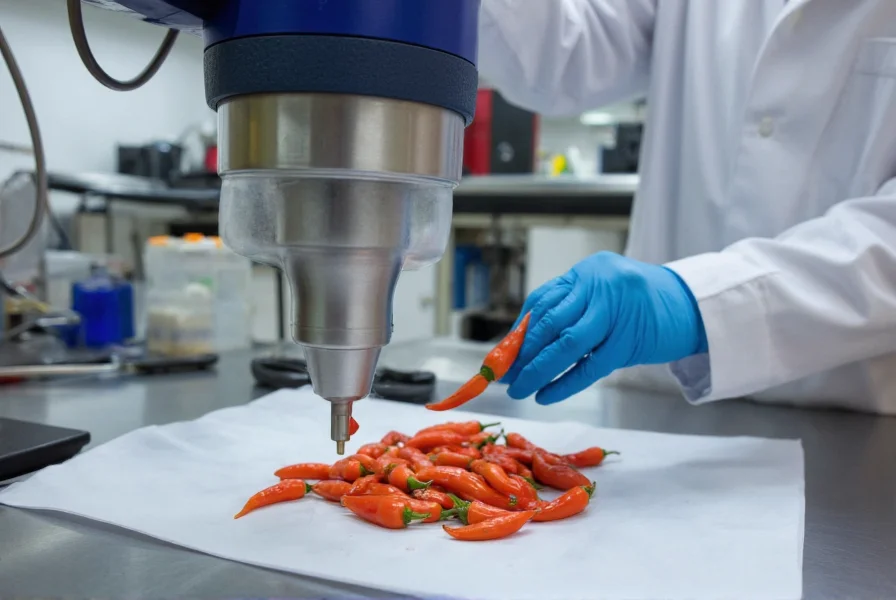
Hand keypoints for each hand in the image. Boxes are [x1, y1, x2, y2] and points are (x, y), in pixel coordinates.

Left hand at [502, 252, 706, 404]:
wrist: (692, 307)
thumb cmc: (640, 305)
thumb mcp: (602, 297)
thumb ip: (567, 313)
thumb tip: (520, 347)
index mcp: (586, 273)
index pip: (541, 303)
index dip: (518, 331)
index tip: (501, 355)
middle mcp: (598, 286)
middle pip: (548, 322)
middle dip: (522, 352)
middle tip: (504, 375)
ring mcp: (615, 312)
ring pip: (565, 344)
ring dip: (537, 369)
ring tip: (520, 388)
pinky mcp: (629, 340)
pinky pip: (589, 366)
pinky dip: (564, 383)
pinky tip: (545, 395)